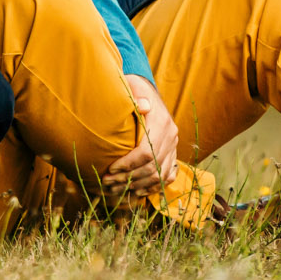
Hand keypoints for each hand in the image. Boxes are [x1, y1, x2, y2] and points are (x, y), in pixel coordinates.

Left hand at [102, 74, 177, 195]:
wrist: (146, 90)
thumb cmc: (132, 89)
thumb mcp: (131, 87)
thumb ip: (135, 97)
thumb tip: (143, 105)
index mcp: (161, 122)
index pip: (146, 152)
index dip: (128, 164)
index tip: (110, 169)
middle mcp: (171, 136)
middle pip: (152, 167)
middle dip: (128, 178)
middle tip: (107, 183)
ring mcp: (173, 145)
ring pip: (159, 175)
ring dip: (137, 186)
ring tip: (116, 189)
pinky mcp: (172, 152)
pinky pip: (167, 175)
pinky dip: (153, 186)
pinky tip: (137, 192)